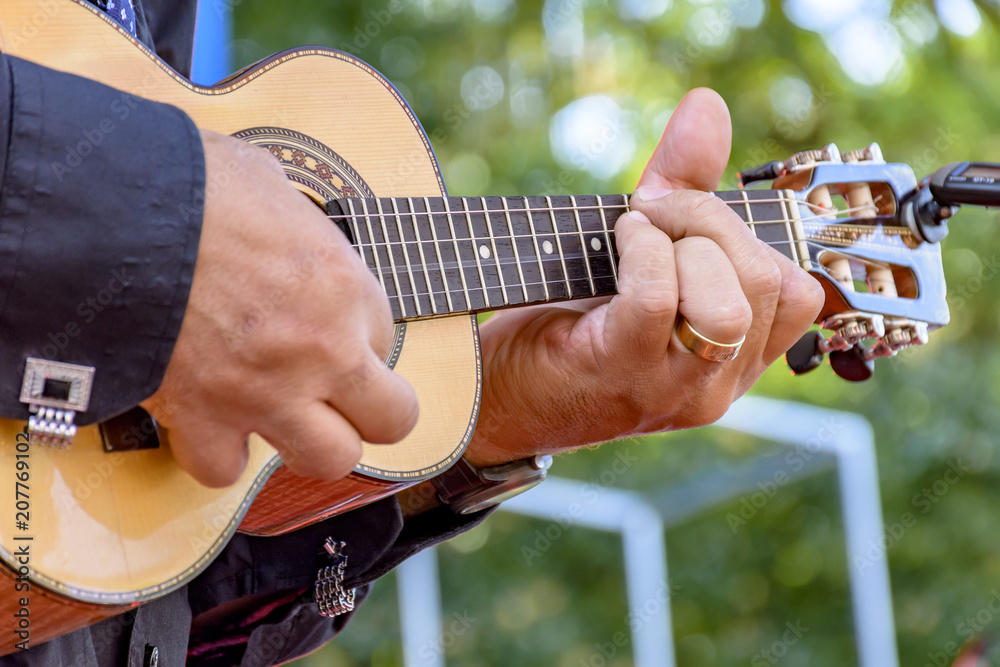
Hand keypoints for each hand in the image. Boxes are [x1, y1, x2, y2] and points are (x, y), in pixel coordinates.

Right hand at [141, 130, 417, 486]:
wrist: (110, 212)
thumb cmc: (186, 183)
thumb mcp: (266, 182)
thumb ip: (293, 223)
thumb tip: (281, 228)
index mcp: (344, 284)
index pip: (385, 338)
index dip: (355, 336)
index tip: (325, 328)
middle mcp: (322, 348)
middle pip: (393, 419)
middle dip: (370, 411)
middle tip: (338, 396)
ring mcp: (268, 391)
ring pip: (330, 459)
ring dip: (309, 443)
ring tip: (281, 417)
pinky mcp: (202, 417)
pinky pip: (224, 469)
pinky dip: (215, 454)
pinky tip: (208, 426)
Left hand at [465, 88, 823, 465]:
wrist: (495, 393)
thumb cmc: (569, 323)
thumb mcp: (640, 255)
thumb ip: (683, 186)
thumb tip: (707, 105)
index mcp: (735, 361)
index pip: (798, 294)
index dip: (751, 237)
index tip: (685, 218)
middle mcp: (718, 385)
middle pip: (770, 286)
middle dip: (713, 223)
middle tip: (654, 214)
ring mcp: (676, 391)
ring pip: (729, 301)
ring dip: (681, 241)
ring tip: (633, 233)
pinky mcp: (624, 375)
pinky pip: (658, 299)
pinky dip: (641, 250)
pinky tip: (619, 241)